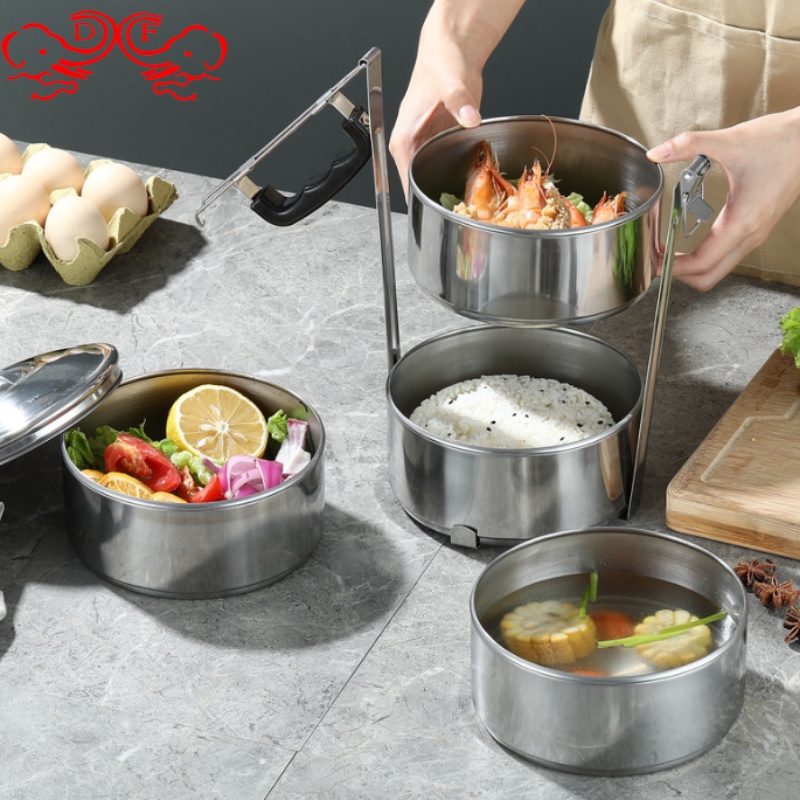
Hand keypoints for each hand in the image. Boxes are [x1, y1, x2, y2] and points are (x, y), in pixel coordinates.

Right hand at [388, 0, 525, 199]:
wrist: (453, 48)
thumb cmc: (442, 61)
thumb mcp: (451, 80)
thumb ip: (459, 100)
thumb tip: (468, 116)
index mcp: (403, 139)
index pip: (406, 182)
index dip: (419, 202)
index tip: (435, 215)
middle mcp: (412, 146)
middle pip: (418, 185)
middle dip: (436, 200)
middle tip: (460, 210)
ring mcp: (426, 146)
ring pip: (432, 178)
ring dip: (448, 190)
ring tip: (468, 203)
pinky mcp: (441, 142)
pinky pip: (446, 166)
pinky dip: (457, 175)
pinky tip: (473, 181)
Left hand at [647, 107, 799, 289]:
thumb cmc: (779, 140)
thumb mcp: (729, 140)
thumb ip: (689, 145)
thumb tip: (657, 152)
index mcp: (742, 220)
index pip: (702, 262)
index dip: (673, 268)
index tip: (653, 261)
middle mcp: (751, 233)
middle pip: (709, 276)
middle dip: (679, 274)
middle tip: (656, 260)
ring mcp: (756, 233)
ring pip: (719, 268)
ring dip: (692, 266)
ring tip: (667, 251)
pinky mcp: (757, 227)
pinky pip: (728, 254)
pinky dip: (706, 255)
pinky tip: (690, 237)